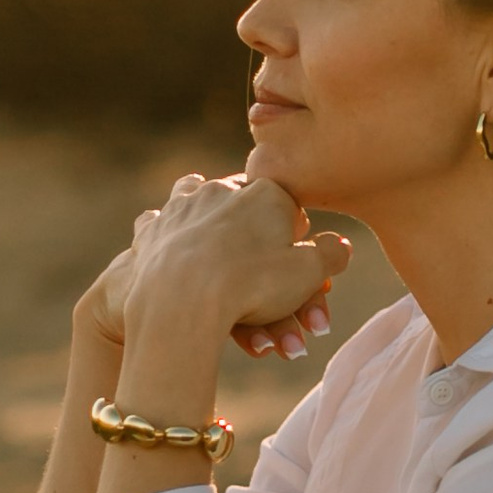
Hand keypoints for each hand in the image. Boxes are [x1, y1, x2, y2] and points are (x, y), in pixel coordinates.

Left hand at [79, 173, 351, 368]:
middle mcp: (220, 190)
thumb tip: (341, 245)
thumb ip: (332, 255)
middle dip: (251, 225)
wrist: (183, 301)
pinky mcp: (150, 233)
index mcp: (263, 193)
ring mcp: (180, 208)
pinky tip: (168, 248)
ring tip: (211, 244)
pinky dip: (164, 234)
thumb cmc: (254, 285)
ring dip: (204, 217)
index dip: (293, 229)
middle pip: (241, 200)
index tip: (293, 253)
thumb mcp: (310, 273)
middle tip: (256, 258)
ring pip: (195, 200)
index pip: (286, 203)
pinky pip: (157, 225)